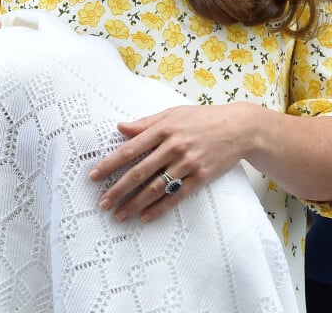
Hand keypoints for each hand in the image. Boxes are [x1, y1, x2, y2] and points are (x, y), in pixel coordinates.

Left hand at [89, 102, 254, 222]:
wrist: (238, 127)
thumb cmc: (201, 118)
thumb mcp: (172, 113)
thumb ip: (145, 123)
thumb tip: (120, 127)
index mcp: (163, 128)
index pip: (130, 148)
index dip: (110, 163)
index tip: (94, 176)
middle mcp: (173, 146)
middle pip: (140, 171)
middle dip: (118, 189)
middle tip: (103, 203)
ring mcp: (187, 163)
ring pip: (156, 187)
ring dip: (135, 202)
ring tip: (120, 214)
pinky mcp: (201, 177)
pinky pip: (176, 196)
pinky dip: (159, 208)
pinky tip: (145, 216)